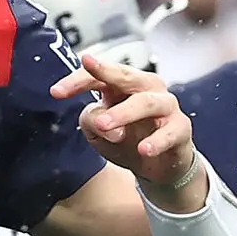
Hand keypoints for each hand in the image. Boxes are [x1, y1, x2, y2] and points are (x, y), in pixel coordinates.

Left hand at [52, 53, 198, 200]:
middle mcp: (145, 89)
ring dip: (124, 112)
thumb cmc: (126, 140)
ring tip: (105, 126)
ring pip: (146, 102)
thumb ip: (92, 121)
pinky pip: (170, 131)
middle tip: (87, 68)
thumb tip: (103, 123)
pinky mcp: (181, 128)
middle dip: (106, 71)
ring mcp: (166, 106)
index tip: (55, 92)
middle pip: (126, 75)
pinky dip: (157, 141)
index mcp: (121, 86)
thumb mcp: (98, 133)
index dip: (77, 81)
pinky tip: (143, 149)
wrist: (157, 167)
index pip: (98, 76)